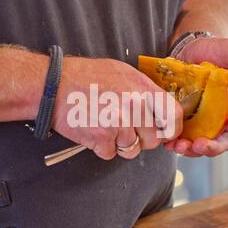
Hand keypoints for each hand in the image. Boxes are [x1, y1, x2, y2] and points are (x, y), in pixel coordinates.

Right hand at [52, 57, 182, 159]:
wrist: (53, 85)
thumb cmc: (84, 76)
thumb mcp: (121, 72)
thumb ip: (143, 90)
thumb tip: (158, 108)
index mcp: (142, 88)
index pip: (173, 115)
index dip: (171, 129)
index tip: (164, 132)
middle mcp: (134, 106)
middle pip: (153, 139)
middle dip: (141, 139)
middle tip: (126, 129)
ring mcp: (119, 123)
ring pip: (132, 150)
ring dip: (121, 144)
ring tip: (106, 127)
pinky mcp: (102, 138)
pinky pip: (111, 154)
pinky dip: (102, 148)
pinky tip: (93, 131)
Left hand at [164, 37, 227, 156]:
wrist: (188, 51)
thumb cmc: (213, 50)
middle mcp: (226, 115)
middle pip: (227, 138)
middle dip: (215, 146)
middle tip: (201, 146)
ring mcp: (207, 122)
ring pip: (206, 143)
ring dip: (193, 150)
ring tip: (180, 147)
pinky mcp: (190, 124)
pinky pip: (186, 139)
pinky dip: (179, 145)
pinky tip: (169, 145)